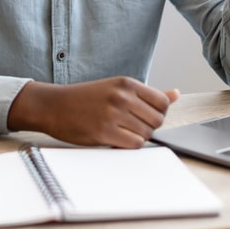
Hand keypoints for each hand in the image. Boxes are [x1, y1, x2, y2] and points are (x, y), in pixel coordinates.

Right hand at [7, 77, 180, 147]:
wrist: (54, 106)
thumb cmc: (86, 98)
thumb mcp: (116, 88)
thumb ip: (147, 94)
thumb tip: (175, 94)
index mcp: (126, 83)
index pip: (163, 102)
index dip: (158, 113)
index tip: (144, 116)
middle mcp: (122, 97)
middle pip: (157, 120)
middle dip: (148, 126)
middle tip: (131, 126)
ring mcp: (113, 115)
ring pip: (147, 134)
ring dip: (137, 137)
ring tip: (121, 131)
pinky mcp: (104, 133)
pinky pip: (134, 145)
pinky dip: (128, 145)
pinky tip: (115, 138)